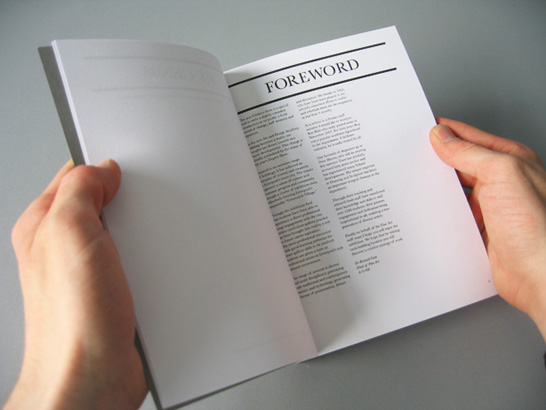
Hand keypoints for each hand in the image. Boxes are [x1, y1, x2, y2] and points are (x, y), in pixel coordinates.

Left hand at [6, 160, 146, 408]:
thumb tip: (100, 169)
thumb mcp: (69, 234)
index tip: (129, 167)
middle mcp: (65, 249)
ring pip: (124, 233)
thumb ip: (80, 191)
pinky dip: (152, 259)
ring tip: (150, 236)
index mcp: (45, 227)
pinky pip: (137, 262)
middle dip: (128, 200)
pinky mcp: (115, 291)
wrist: (93, 379)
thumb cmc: (72, 323)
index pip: (74, 177)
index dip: (103, 166)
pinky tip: (155, 265)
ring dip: (143, 233)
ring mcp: (91, 271)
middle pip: (103, 204)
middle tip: (144, 203)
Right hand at [430, 118, 545, 340]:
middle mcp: (503, 183)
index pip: (471, 139)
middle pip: (460, 165)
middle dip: (437, 161)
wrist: (540, 277)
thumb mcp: (502, 174)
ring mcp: (492, 208)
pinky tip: (430, 213)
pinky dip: (440, 215)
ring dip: (437, 190)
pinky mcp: (482, 231)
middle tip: (411, 158)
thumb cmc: (538, 230)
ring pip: (455, 192)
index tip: (420, 130)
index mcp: (512, 162)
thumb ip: (469, 153)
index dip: (445, 132)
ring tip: (416, 184)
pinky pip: (454, 216)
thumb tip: (443, 137)